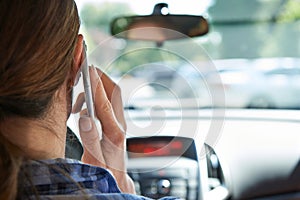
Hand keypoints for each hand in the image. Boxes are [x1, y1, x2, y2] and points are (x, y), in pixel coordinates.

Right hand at [73, 66, 134, 192]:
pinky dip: (94, 100)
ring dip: (94, 92)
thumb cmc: (104, 172)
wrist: (116, 178)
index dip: (96, 86)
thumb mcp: (94, 159)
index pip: (105, 104)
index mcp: (115, 133)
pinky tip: (82, 111)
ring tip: (75, 106)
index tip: (88, 71)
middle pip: (114, 92)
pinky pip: (107, 103)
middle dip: (100, 78)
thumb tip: (84, 118)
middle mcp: (120, 125)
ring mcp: (119, 122)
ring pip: (111, 96)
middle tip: (83, 73)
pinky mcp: (115, 123)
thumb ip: (90, 138)